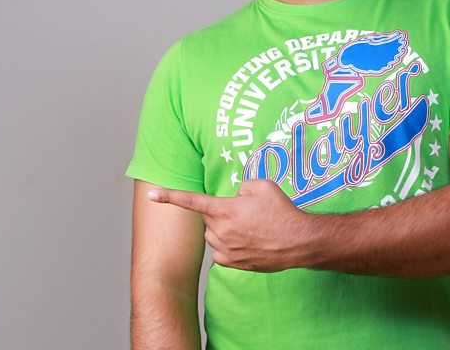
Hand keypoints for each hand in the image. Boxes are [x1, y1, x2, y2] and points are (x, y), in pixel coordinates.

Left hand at [147, 179, 311, 272]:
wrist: (298, 241)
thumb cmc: (282, 211)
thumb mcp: (263, 185)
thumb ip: (242, 185)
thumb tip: (236, 196)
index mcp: (225, 209)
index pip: (191, 201)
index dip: (169, 196)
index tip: (151, 194)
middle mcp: (221, 230)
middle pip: (207, 218)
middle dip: (220, 212)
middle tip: (245, 212)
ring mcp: (226, 249)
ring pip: (212, 235)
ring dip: (222, 229)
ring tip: (249, 228)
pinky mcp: (233, 263)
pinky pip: (219, 253)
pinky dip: (226, 246)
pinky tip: (245, 242)